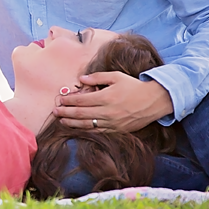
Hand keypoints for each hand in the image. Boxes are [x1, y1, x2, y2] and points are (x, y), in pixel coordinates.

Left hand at [54, 72, 173, 132]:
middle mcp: (107, 111)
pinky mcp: (117, 130)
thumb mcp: (116, 77)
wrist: (153, 101)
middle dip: (66, 112)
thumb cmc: (134, 86)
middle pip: (81, 113)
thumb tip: (81, 79)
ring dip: (72, 123)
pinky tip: (77, 128)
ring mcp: (112, 122)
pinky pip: (97, 131)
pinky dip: (85, 130)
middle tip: (55, 111)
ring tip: (62, 121)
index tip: (60, 99)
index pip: (82, 100)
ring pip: (87, 125)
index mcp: (106, 97)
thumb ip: (97, 77)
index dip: (69, 100)